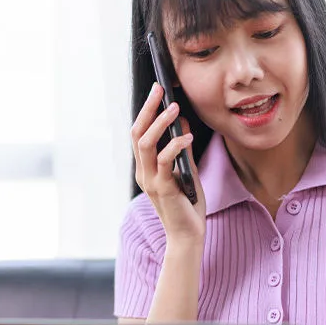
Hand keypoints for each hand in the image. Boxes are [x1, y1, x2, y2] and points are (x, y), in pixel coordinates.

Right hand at [131, 83, 206, 243]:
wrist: (188, 235)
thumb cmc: (187, 204)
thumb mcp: (185, 169)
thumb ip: (180, 148)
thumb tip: (181, 122)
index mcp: (146, 168)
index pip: (139, 133)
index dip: (146, 111)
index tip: (157, 90)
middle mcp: (143, 172)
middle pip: (137, 133)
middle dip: (148, 109)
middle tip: (159, 89)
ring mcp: (151, 181)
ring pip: (146, 144)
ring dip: (160, 123)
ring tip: (175, 108)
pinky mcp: (163, 188)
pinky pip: (164, 160)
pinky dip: (175, 145)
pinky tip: (188, 136)